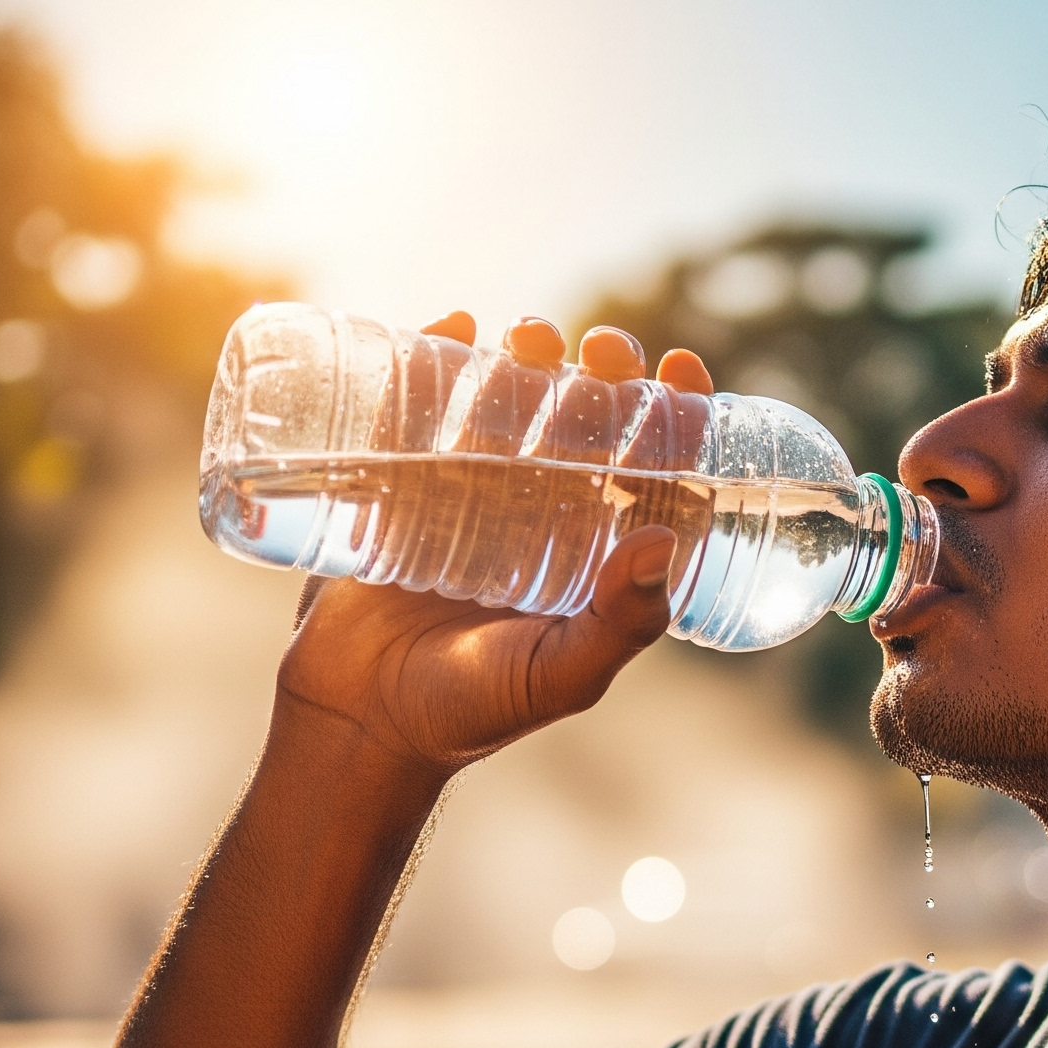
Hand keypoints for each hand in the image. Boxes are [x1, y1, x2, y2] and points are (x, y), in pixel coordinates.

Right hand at [275, 313, 715, 779]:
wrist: (362, 722)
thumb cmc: (474, 710)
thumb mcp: (562, 674)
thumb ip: (620, 622)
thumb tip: (665, 541)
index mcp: (595, 556)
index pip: (652, 473)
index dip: (676, 419)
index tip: (685, 371)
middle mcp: (541, 518)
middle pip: (585, 423)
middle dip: (604, 375)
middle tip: (606, 351)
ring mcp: (469, 496)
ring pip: (510, 404)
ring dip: (527, 356)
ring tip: (531, 337)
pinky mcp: (398, 487)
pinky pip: (419, 409)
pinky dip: (433, 359)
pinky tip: (450, 325)